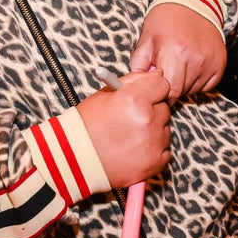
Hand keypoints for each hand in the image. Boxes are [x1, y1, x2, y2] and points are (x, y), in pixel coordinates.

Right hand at [77, 69, 171, 188]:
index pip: (162, 84)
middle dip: (151, 110)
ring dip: (153, 131)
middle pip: (164, 107)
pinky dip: (153, 150)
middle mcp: (147, 120)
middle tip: (132, 119)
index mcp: (134, 100)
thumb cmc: (84, 127)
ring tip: (130, 137)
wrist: (72, 161)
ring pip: (165, 130)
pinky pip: (164, 150)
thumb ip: (131, 83)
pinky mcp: (155, 162)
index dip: (153, 88)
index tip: (148, 93)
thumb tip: (152, 75)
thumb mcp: (103, 96)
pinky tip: (134, 150)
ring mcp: (153, 143)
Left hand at [129, 3, 225, 98]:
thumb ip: (139, 66)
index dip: (161, 92)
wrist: (192, 2)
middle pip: (182, 91)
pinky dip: (198, 81)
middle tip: (167, 73)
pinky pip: (208, 85)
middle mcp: (196, 58)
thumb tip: (140, 87)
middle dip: (172, 88)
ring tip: (179, 65)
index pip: (170, 91)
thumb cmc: (166, 19)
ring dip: (185, 84)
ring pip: (194, 89)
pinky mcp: (220, 62)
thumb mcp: (146, 39)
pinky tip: (192, 65)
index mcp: (175, 52)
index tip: (158, 86)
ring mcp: (210, 61)